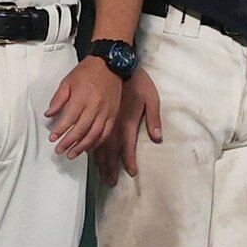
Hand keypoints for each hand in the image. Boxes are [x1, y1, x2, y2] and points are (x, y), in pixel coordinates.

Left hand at [45, 56, 123, 159]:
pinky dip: (97, 143)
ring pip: (94, 134)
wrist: (110, 64)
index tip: (53, 138)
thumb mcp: (68, 81)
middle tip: (60, 150)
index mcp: (82, 96)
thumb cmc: (87, 71)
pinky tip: (88, 148)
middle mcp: (95, 106)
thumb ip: (58, 99)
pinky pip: (105, 132)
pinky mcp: (113, 114)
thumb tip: (49, 114)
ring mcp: (106, 111)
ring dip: (82, 147)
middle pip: (81, 129)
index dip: (60, 130)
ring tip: (72, 154)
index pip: (69, 118)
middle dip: (69, 142)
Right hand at [94, 67, 161, 185]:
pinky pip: (91, 135)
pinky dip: (90, 146)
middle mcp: (114, 125)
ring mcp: (102, 120)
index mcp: (127, 122)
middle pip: (111, 151)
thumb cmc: (137, 81)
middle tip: (110, 182)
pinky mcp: (95, 114)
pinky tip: (88, 153)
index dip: (128, 161)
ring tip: (100, 173)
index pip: (127, 147)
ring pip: (98, 145)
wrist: (115, 64)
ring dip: (99, 161)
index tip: (130, 173)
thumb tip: (158, 138)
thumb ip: (153, 119)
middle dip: (110, 168)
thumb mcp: (151, 98)